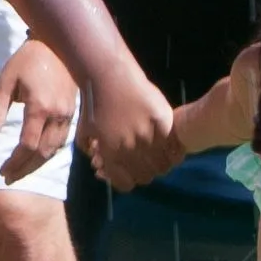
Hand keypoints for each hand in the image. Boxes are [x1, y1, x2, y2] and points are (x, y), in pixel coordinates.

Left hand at [0, 39, 79, 183]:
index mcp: (40, 108)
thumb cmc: (28, 60)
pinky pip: (62, 140)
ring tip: (21, 171)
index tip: (2, 171)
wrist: (57, 44)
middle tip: (9, 178)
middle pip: (43, 153)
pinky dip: (49, 151)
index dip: (15, 162)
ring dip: (38, 163)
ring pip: (55, 149)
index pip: (28, 145)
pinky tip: (38, 155)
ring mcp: (68, 114)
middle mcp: (57, 115)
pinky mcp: (73, 112)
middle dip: (25, 168)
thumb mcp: (6, 81)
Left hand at [81, 74, 180, 191]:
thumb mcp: (85, 132)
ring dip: (162, 165)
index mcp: (111, 154)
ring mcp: (148, 136)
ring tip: (162, 157)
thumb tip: (99, 168)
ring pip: (162, 166)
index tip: (132, 173)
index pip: (126, 183)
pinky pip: (174, 147)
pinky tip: (172, 147)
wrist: (109, 76)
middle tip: (148, 164)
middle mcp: (130, 149)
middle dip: (146, 173)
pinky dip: (175, 152)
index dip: (129, 180)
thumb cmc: (94, 103)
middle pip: (146, 177)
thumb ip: (91, 152)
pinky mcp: (163, 123)